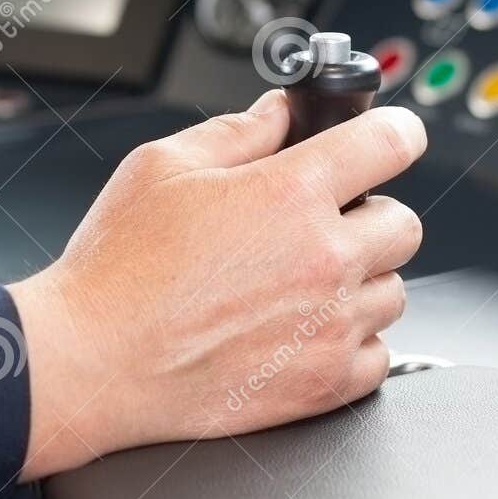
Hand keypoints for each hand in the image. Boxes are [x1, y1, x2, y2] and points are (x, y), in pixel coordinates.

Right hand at [8, 90, 425, 479]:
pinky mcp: (324, 385)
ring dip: (361, 283)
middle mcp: (325, 259)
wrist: (93, 362)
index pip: (392, 142)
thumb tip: (279, 113)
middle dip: (369, 215)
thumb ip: (237, 130)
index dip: (395, 132)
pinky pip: (379, 355)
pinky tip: (305, 331)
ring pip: (393, 293)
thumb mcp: (163, 167)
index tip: (391, 139)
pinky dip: (353, 343)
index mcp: (292, 192)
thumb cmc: (118, 270)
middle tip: (323, 224)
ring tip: (302, 285)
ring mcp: (331, 326)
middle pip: (404, 224)